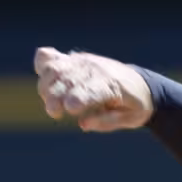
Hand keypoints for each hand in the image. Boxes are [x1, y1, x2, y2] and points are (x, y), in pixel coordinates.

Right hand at [34, 47, 154, 131]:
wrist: (140, 84)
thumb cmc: (135, 105)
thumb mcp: (131, 118)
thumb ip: (108, 122)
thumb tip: (82, 124)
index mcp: (113, 84)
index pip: (91, 88)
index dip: (78, 98)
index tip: (70, 109)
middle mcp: (95, 69)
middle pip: (68, 79)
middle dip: (55, 96)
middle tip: (55, 113)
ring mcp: (82, 62)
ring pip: (54, 68)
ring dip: (45, 86)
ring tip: (51, 103)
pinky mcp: (72, 60)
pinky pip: (48, 56)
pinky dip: (41, 66)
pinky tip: (44, 79)